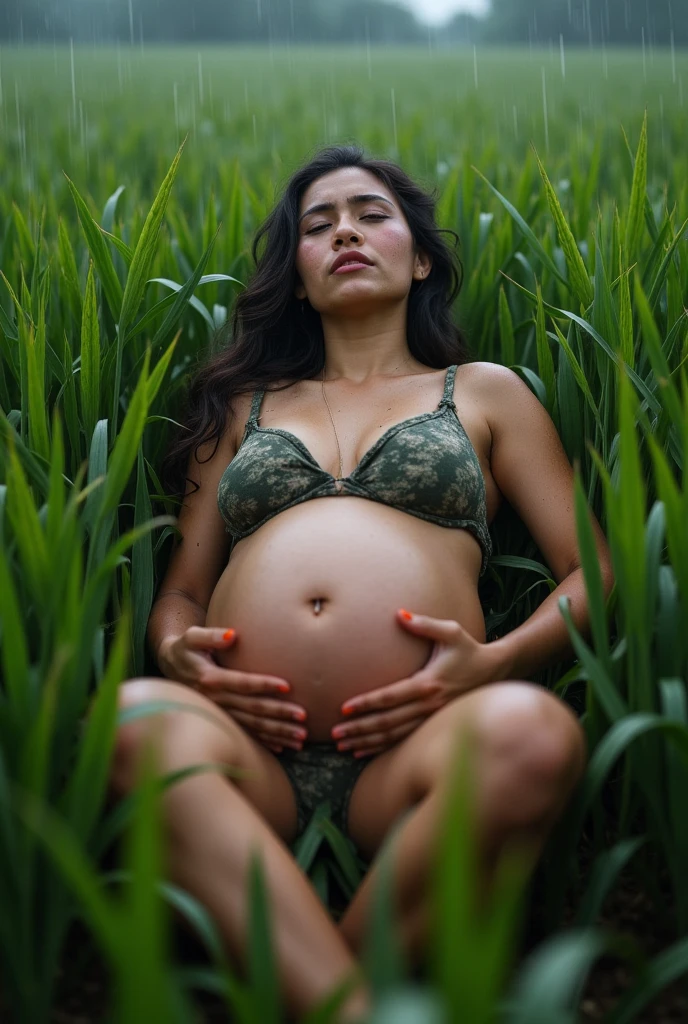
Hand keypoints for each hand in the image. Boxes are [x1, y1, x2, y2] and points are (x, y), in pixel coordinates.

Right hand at [158, 627, 307, 754]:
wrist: (169, 668)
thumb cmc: (185, 649)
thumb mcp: (192, 637)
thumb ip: (211, 636)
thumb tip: (232, 635)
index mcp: (210, 679)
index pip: (242, 683)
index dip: (264, 684)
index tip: (287, 686)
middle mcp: (216, 700)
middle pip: (252, 709)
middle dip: (278, 714)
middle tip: (303, 716)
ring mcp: (220, 714)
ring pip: (252, 726)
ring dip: (277, 732)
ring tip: (301, 737)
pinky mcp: (222, 721)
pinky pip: (246, 734)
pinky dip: (265, 742)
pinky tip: (283, 747)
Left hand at [330, 608, 504, 757]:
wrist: (495, 671)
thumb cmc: (469, 649)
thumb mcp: (451, 632)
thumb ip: (425, 624)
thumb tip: (400, 614)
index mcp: (428, 683)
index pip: (391, 697)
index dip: (367, 704)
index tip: (344, 708)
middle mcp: (429, 705)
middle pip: (388, 722)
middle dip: (360, 728)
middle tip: (335, 735)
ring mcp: (431, 718)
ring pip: (394, 735)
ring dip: (367, 741)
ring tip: (343, 746)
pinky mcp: (432, 724)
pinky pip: (403, 739)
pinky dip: (382, 747)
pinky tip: (363, 751)